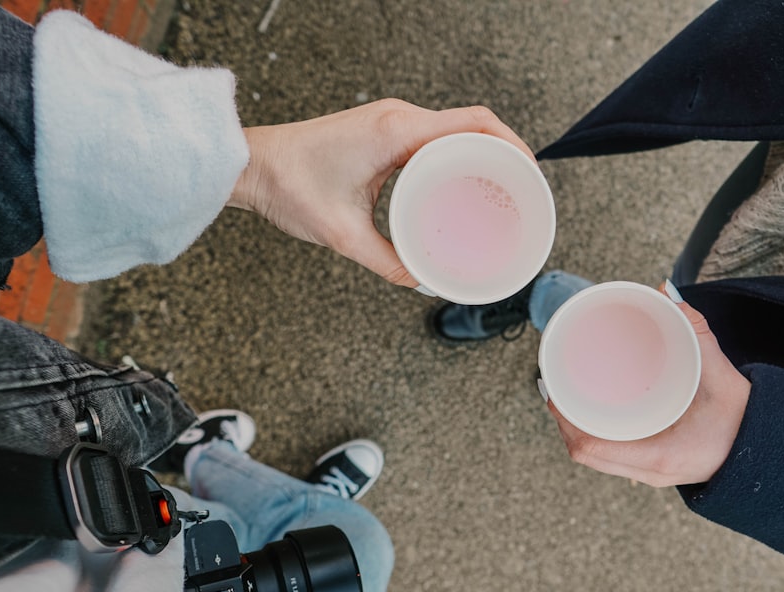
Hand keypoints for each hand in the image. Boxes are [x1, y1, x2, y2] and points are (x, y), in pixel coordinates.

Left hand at [227, 99, 534, 285]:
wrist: (253, 164)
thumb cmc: (290, 186)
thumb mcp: (342, 234)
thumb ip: (385, 262)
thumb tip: (421, 281)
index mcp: (397, 131)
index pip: (475, 123)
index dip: (512, 145)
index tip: (531, 173)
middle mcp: (398, 118)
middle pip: (473, 123)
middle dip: (504, 152)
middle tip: (522, 189)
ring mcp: (391, 121)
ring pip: (454, 128)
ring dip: (480, 152)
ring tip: (499, 188)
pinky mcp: (382, 130)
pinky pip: (432, 136)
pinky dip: (455, 155)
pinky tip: (461, 182)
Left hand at [546, 283, 750, 487]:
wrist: (768, 454)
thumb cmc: (746, 422)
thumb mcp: (722, 376)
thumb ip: (697, 334)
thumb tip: (667, 295)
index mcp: (658, 456)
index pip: (590, 448)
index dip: (564, 421)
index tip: (554, 390)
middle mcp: (649, 471)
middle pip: (585, 452)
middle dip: (564, 420)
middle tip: (556, 385)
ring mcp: (650, 474)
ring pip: (597, 457)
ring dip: (577, 428)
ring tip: (567, 396)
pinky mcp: (655, 469)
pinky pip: (612, 457)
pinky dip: (596, 436)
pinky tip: (592, 414)